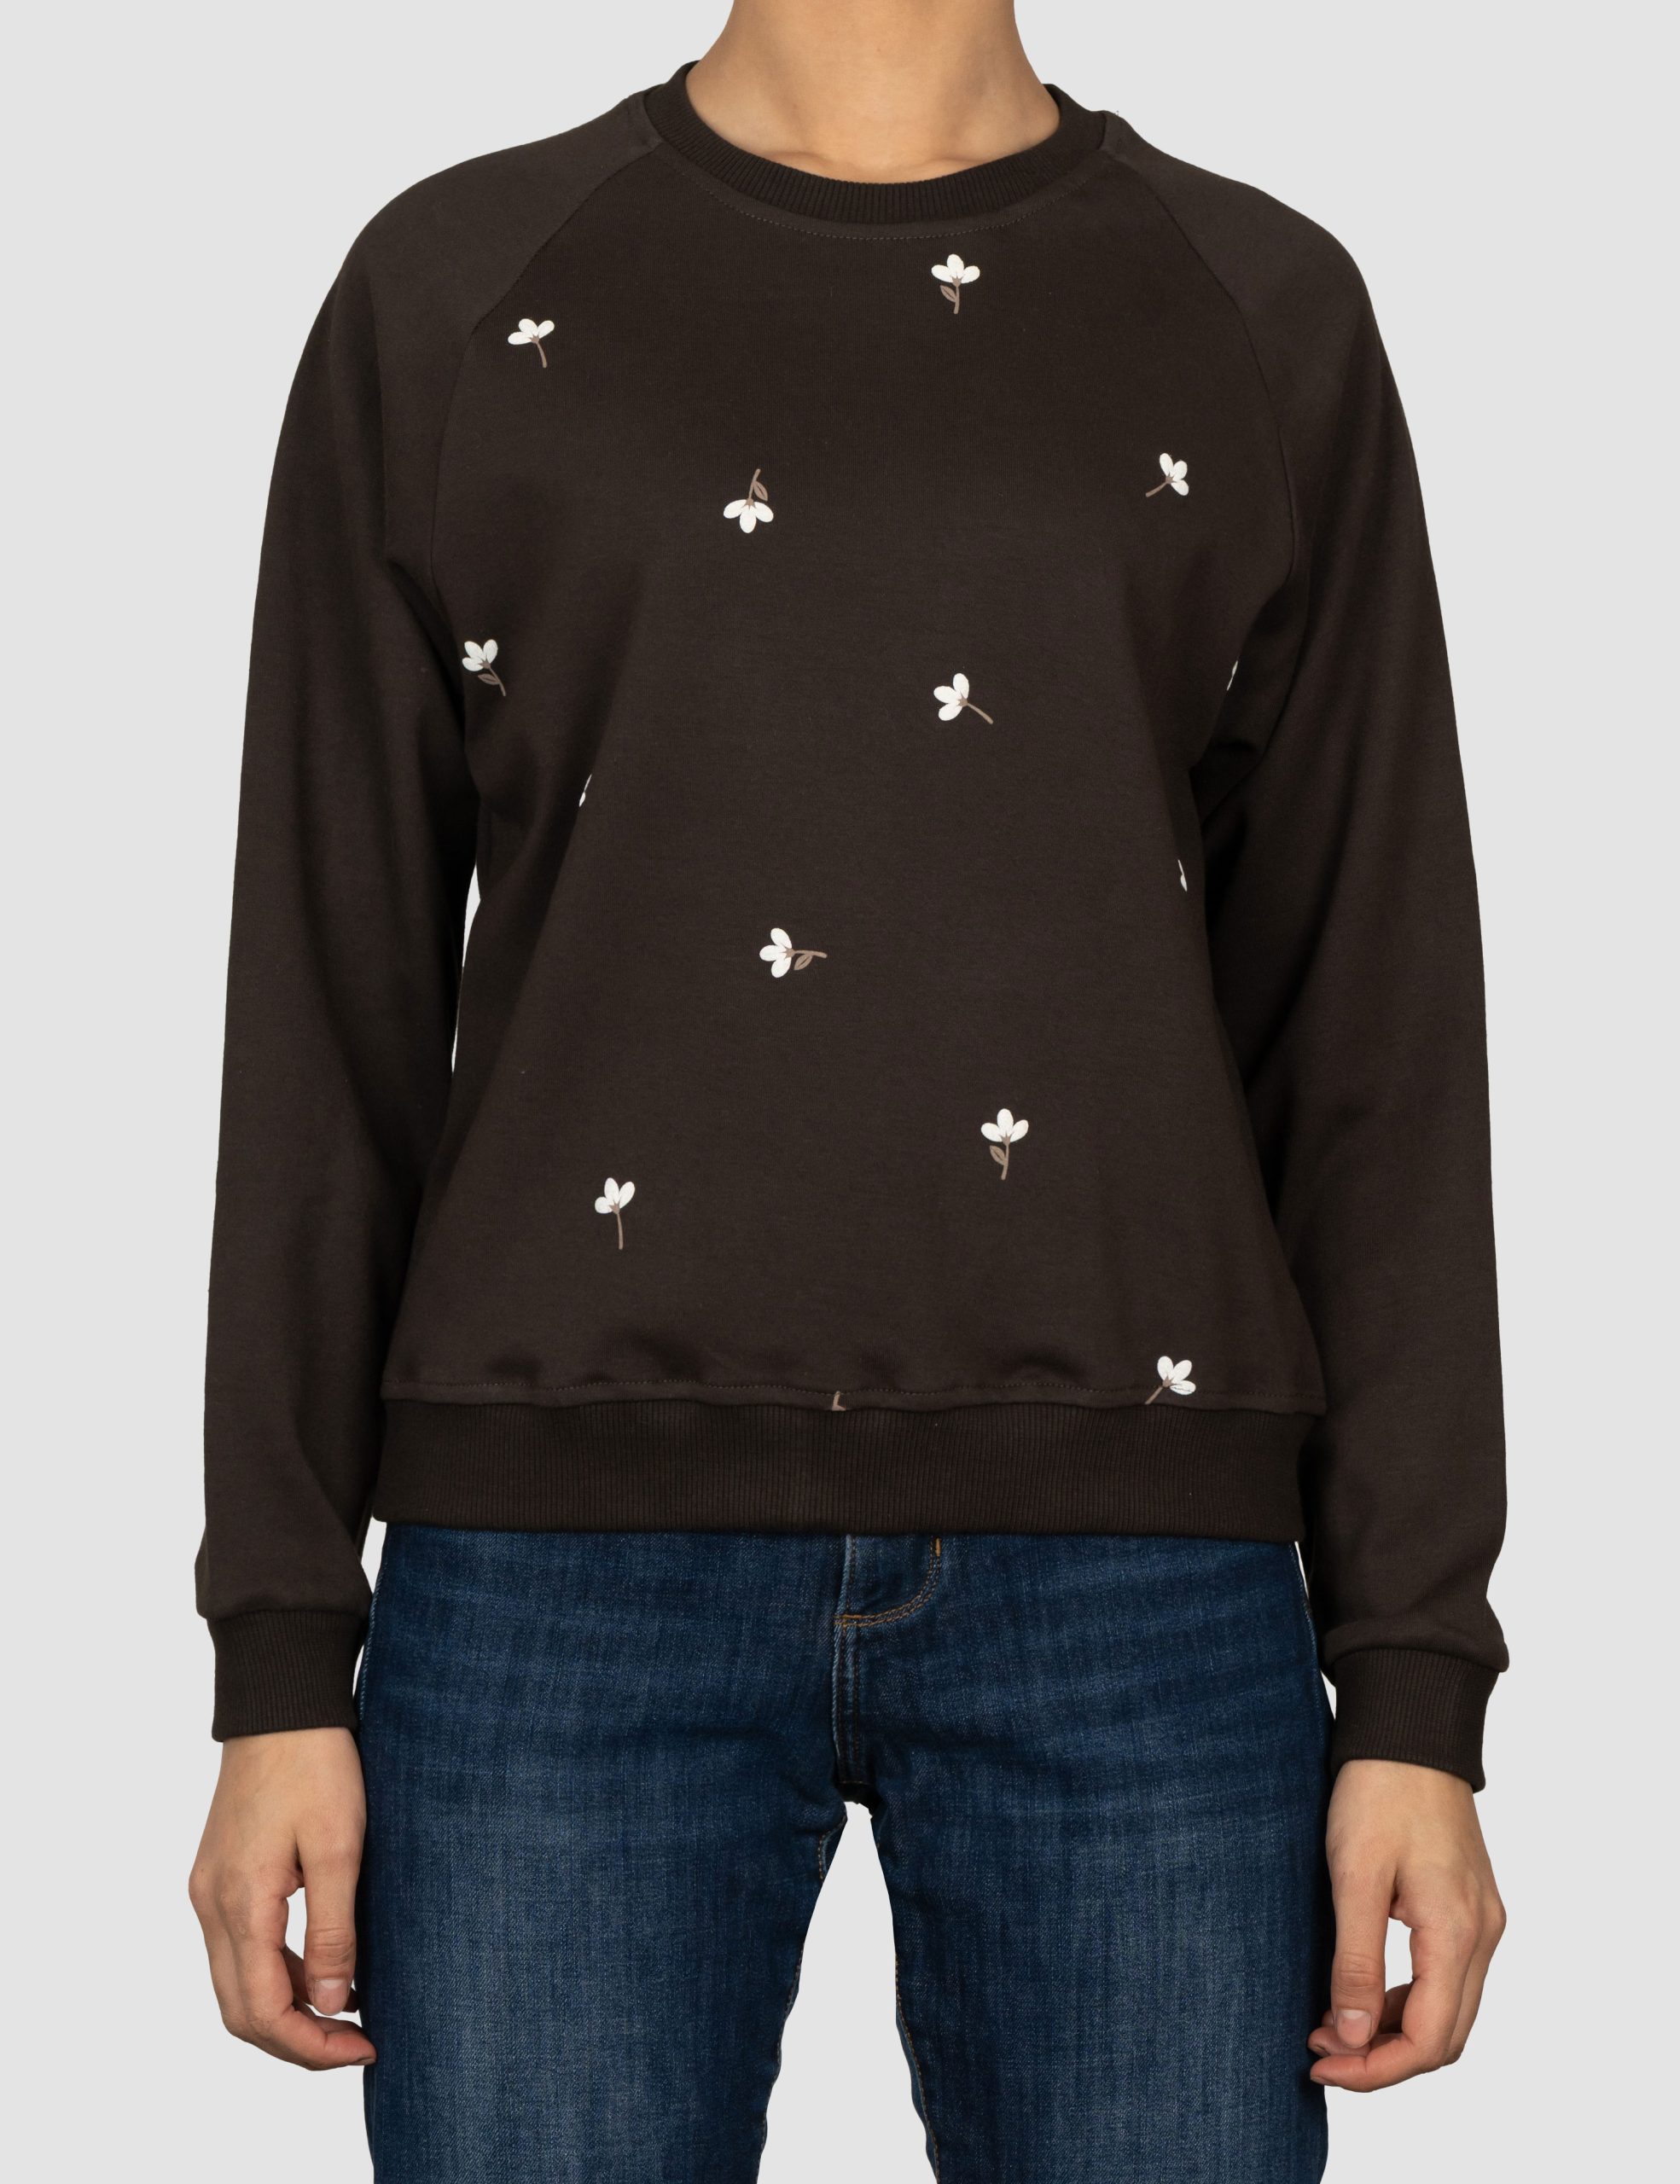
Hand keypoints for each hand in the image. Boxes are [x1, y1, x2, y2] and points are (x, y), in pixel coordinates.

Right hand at [189, 1727, 374, 2069]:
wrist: (280, 1701)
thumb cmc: (316, 1762)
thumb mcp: (340, 1846)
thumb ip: (334, 1930)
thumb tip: (335, 2003)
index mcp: (239, 1903)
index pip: (262, 2012)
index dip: (312, 2045)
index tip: (365, 2048)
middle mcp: (211, 1905)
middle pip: (241, 2011)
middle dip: (298, 2040)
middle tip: (359, 2044)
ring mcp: (209, 1890)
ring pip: (237, 1983)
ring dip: (287, 2009)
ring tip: (350, 2013)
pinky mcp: (220, 1875)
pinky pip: (240, 1948)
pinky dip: (278, 1972)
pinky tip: (324, 1968)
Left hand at [1309, 1758, 1503, 2090]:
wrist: (1410, 1730)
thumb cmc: (1378, 1791)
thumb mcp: (1354, 1876)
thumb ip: (1354, 1959)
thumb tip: (1349, 2036)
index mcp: (1456, 1931)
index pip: (1428, 2039)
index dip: (1375, 2067)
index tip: (1321, 2065)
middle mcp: (1481, 1934)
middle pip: (1444, 2036)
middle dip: (1382, 2058)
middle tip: (1319, 2054)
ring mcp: (1481, 1921)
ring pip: (1447, 2011)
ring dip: (1392, 2031)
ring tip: (1329, 2027)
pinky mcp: (1468, 1906)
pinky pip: (1445, 1977)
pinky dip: (1404, 1998)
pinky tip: (1359, 1993)